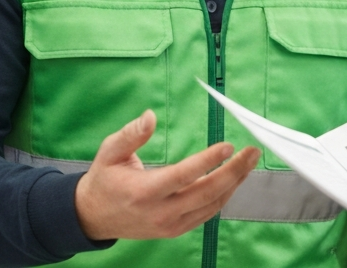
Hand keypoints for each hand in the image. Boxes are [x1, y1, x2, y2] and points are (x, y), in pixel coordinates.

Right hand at [74, 109, 260, 240]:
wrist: (93, 217)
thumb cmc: (104, 179)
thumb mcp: (109, 152)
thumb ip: (131, 134)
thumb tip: (151, 116)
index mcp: (144, 191)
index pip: (184, 175)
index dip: (208, 161)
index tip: (228, 146)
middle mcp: (160, 212)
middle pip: (207, 193)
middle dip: (235, 171)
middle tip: (253, 152)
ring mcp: (170, 224)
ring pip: (212, 205)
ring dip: (234, 183)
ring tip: (249, 162)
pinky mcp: (176, 230)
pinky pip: (207, 213)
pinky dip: (223, 196)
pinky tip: (233, 179)